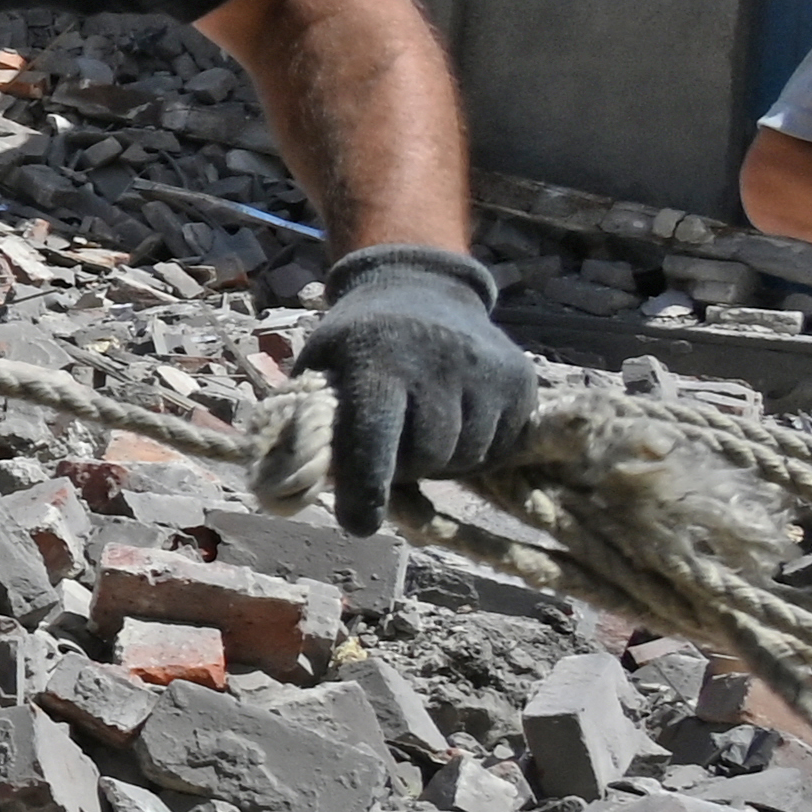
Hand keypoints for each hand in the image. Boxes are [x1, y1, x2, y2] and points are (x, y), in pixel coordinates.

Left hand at [295, 243, 533, 531]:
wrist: (419, 288)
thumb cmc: (357, 342)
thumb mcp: (320, 367)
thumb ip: (307, 425)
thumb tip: (290, 490)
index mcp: (375, 359)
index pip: (373, 438)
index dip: (366, 488)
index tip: (359, 524)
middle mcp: (437, 361)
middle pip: (424, 457)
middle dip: (403, 469)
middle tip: (390, 452)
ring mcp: (485, 370)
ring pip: (464, 459)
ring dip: (440, 463)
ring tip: (421, 431)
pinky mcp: (521, 382)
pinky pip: (499, 448)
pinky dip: (475, 452)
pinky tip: (455, 423)